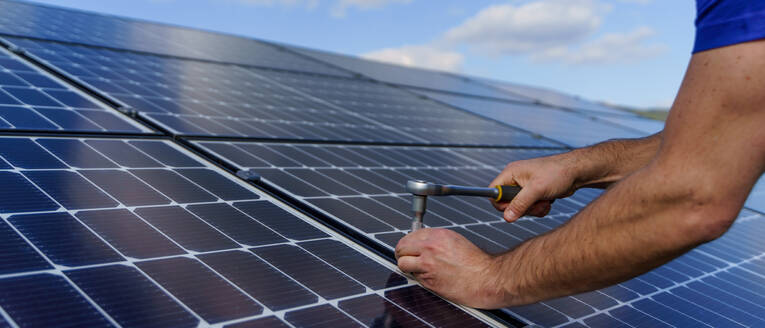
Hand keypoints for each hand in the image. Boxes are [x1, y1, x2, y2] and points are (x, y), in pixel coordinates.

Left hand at [395, 228, 509, 308]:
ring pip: (402, 263)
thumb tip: (422, 242)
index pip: (410, 235)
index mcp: (438, 235)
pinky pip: (412, 277)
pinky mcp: (428, 280)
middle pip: (401, 247)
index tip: (411, 248)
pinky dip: (416, 277)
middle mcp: (430, 247)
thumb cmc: (476, 263)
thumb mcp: (456, 241)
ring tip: (415, 268)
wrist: (487, 279)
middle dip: (403, 253)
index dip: (409, 243)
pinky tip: (428, 277)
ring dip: (406, 266)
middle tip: (408, 258)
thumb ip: (437, 240)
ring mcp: (427, 263)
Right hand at [490, 153, 578, 221]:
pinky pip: (529, 208)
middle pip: (506, 203)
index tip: (514, 208)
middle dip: (522, 208)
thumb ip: (520, 204)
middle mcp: (515, 180)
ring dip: (533, 209)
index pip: (494, 191)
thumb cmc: (558, 173)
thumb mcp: (537, 189)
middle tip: (534, 204)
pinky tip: (548, 202)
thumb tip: (507, 217)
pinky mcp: (534, 194)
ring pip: (519, 208)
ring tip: (544, 202)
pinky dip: (538, 209)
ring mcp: (525, 187)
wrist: (576, 172)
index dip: (501, 203)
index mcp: (511, 173)